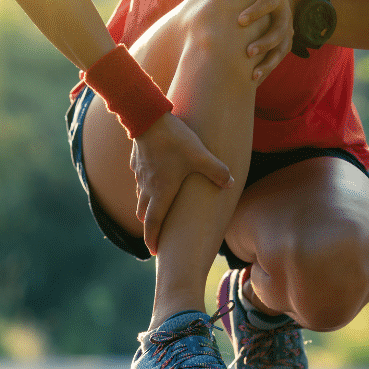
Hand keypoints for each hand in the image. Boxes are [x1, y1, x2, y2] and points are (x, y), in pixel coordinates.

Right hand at [131, 113, 234, 254]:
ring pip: (141, 197)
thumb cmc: (174, 140)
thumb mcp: (200, 155)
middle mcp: (148, 187)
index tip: (154, 251)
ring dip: (147, 207)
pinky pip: (140, 180)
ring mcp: (140, 175)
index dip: (153, 239)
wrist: (147, 117)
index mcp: (162, 192)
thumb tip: (230, 183)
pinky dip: (145, 187)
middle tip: (156, 235)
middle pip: (145, 214)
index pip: (154, 223)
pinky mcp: (137, 162)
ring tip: (156, 210)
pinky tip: (154, 180)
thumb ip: (216, 171)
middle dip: (150, 226)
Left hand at [202, 0, 295, 84]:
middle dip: (265, 42)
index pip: (268, 3)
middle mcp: (285, 15)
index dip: (256, 11)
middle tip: (248, 52)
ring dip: (268, 62)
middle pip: (279, 30)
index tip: (240, 21)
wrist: (279, 2)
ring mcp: (287, 32)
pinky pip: (278, 61)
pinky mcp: (285, 45)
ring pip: (281, 49)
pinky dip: (267, 70)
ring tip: (253, 74)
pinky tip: (253, 81)